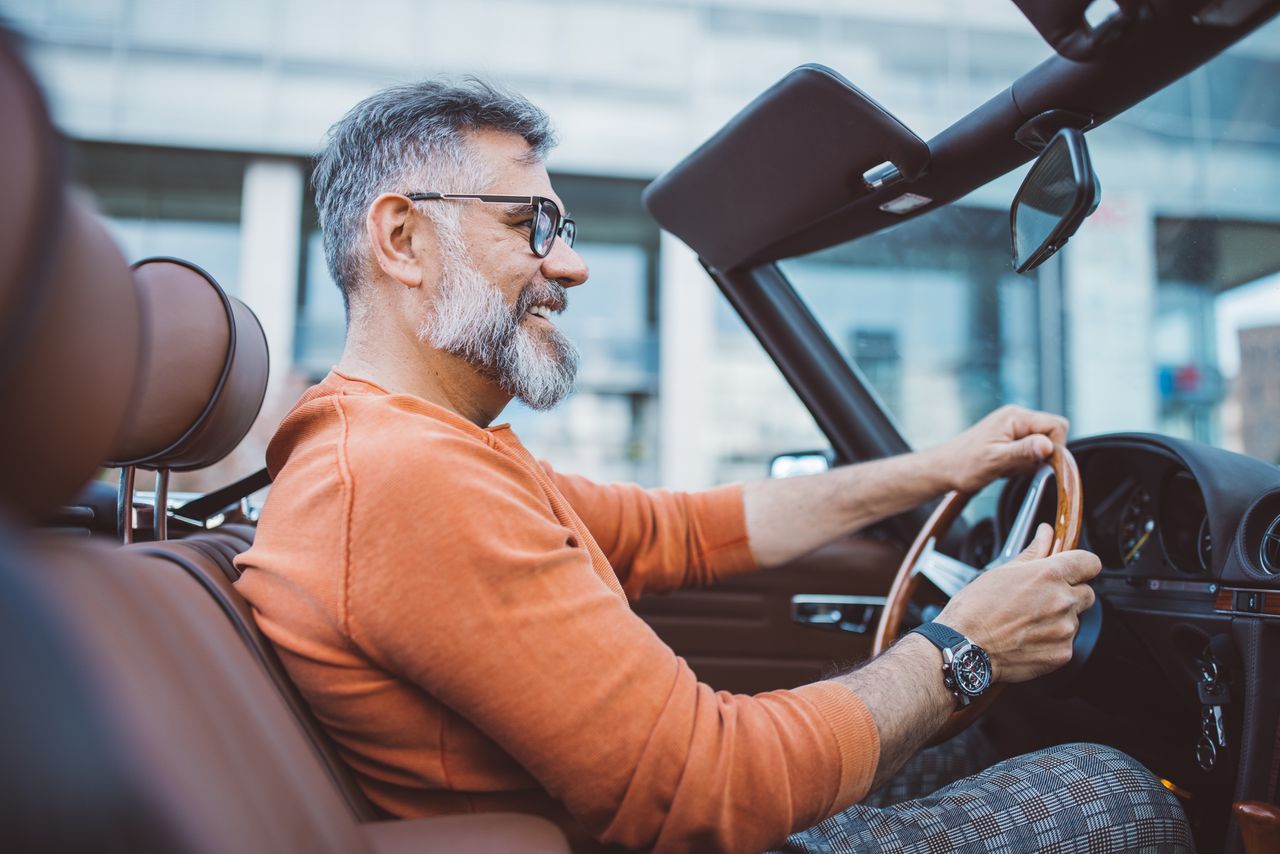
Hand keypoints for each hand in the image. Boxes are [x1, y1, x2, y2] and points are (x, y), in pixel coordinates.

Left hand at [931, 405, 1068, 493]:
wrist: (942, 469)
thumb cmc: (963, 465)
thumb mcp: (996, 460)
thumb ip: (1024, 452)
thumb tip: (1048, 445)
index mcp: (1015, 417)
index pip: (1056, 425)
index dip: (1056, 447)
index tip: (1041, 463)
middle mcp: (1016, 417)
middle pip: (1051, 435)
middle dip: (1041, 456)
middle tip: (1017, 466)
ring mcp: (1012, 427)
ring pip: (1041, 446)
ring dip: (1029, 462)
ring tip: (1005, 467)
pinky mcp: (1009, 438)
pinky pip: (1029, 452)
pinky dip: (1021, 463)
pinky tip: (1003, 468)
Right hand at [936, 523, 1098, 682]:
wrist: (965, 647)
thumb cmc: (976, 609)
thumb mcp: (1002, 571)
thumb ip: (1033, 552)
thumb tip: (1046, 534)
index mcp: (1049, 575)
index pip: (1090, 562)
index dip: (1081, 565)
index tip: (1073, 569)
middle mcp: (1062, 601)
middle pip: (1087, 592)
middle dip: (1069, 593)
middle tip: (1042, 599)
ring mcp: (1065, 629)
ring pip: (1076, 619)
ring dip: (1060, 618)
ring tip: (1029, 621)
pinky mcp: (1062, 653)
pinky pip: (1067, 642)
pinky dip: (1053, 640)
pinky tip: (1029, 637)